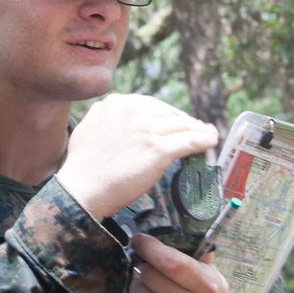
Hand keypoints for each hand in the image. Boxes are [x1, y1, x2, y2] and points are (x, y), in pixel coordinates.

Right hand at [57, 94, 217, 218]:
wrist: (82, 188)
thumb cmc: (83, 166)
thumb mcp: (88, 127)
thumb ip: (105, 116)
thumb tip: (119, 114)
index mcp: (115, 104)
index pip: (151, 104)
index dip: (167, 114)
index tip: (174, 121)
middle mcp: (132, 112)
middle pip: (169, 113)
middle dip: (183, 121)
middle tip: (194, 129)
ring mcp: (147, 130)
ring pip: (182, 126)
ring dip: (198, 130)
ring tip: (206, 135)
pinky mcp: (159, 150)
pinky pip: (190, 141)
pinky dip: (204, 140)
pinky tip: (211, 141)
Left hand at [129, 233, 236, 292]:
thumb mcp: (216, 280)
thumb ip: (200, 256)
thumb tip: (185, 230)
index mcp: (205, 287)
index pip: (170, 262)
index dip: (150, 247)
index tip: (139, 239)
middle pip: (148, 274)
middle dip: (145, 267)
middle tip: (152, 270)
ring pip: (136, 290)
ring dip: (140, 286)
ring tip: (154, 290)